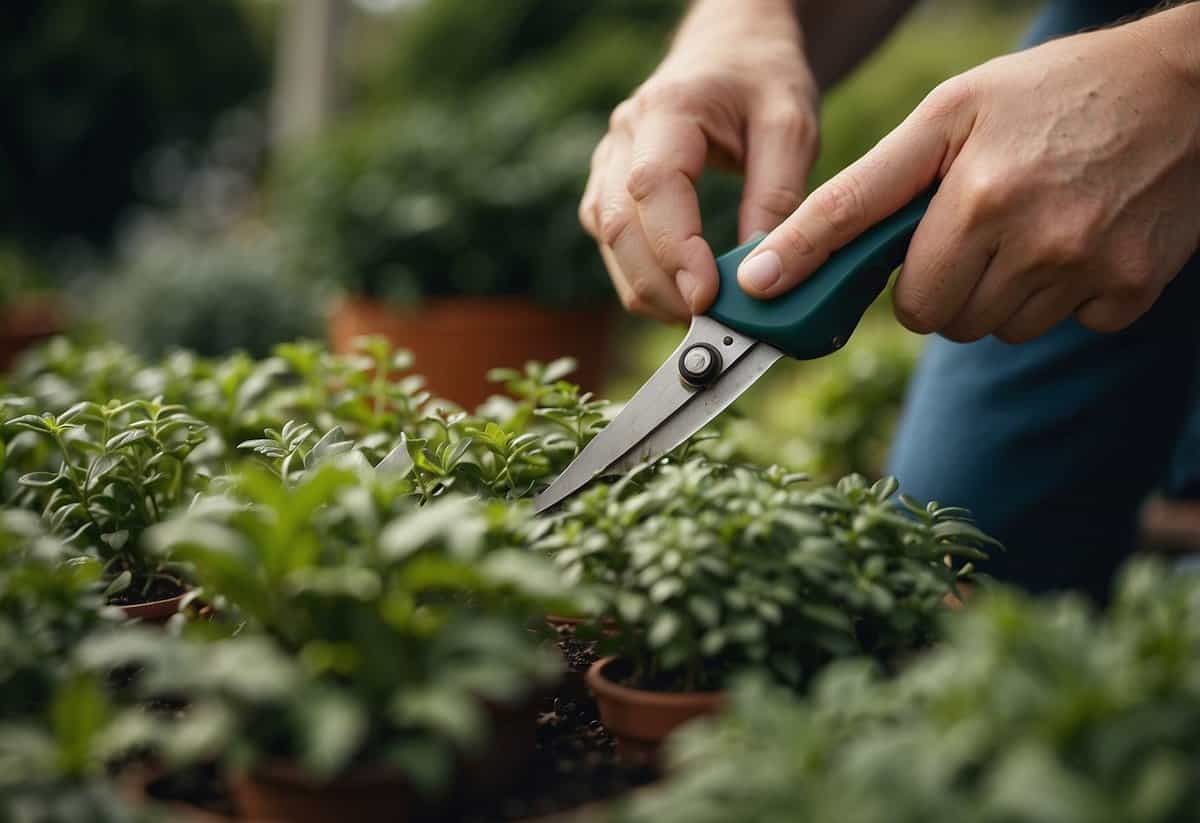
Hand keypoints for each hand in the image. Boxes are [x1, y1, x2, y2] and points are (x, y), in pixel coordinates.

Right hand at [580, 0, 818, 321]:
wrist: (731, 49)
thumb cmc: (763, 81)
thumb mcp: (791, 126)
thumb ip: (778, 196)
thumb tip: (760, 276)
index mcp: (665, 110)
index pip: (653, 188)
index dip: (673, 249)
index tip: (707, 296)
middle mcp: (623, 137)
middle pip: (618, 226)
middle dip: (659, 285)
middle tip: (710, 324)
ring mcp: (608, 163)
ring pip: (607, 241)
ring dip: (647, 289)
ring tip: (700, 318)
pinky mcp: (609, 188)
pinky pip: (613, 243)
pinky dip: (642, 277)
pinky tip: (680, 297)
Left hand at [738, 5, 1199, 341]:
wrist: (1185, 85)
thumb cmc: (1050, 93)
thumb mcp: (949, 113)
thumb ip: (867, 190)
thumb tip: (780, 262)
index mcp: (978, 198)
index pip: (903, 293)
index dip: (852, 285)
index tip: (765, 289)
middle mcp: (1032, 242)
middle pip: (942, 320)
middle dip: (940, 284)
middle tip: (965, 230)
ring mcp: (1087, 270)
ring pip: (998, 328)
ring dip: (996, 291)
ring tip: (1024, 224)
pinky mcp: (1130, 289)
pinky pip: (1063, 325)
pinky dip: (1060, 295)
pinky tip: (1074, 238)